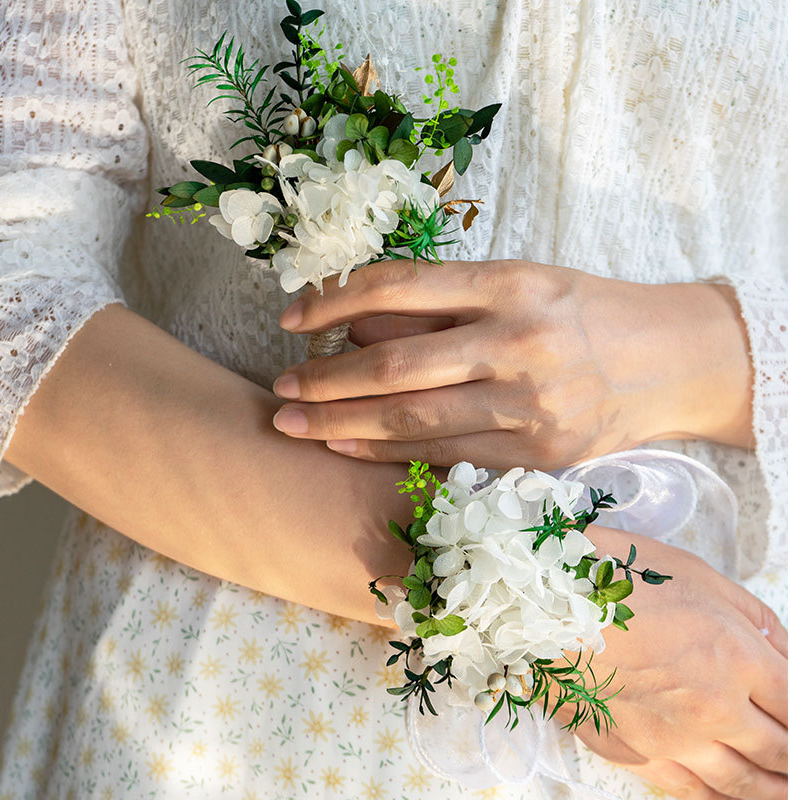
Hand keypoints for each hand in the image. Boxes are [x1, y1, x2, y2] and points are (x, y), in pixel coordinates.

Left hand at [272, 259, 752, 468]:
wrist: (670, 360)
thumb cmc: (585, 312)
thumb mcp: (520, 282)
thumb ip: (441, 305)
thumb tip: (356, 325)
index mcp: (512, 284)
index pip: (401, 287)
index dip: (334, 301)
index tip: (292, 317)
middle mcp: (519, 343)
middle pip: (398, 366)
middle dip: (326, 380)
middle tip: (280, 390)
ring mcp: (530, 406)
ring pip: (416, 420)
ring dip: (344, 424)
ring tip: (294, 426)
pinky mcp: (539, 456)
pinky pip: (448, 457)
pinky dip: (390, 454)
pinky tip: (348, 448)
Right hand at [565, 526, 787, 798]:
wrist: (539, 600)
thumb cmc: (612, 575)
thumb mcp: (693, 573)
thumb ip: (749, 615)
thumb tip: (783, 652)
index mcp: (734, 656)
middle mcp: (712, 709)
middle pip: (779, 752)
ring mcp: (670, 738)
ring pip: (740, 783)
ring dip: (770, 789)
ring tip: (783, 788)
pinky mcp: (632, 753)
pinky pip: (688, 791)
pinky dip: (717, 798)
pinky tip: (726, 794)